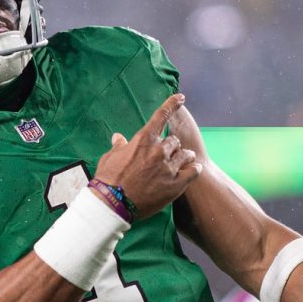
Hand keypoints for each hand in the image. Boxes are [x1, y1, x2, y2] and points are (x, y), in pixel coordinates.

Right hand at [93, 93, 200, 220]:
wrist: (113, 204)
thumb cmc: (109, 180)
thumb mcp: (110, 158)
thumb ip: (118, 146)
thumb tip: (118, 138)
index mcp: (143, 140)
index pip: (161, 116)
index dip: (172, 104)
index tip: (181, 97)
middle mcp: (158, 150)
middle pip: (174, 141)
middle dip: (171, 146)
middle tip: (166, 155)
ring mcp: (168, 167)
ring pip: (185, 154)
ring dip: (183, 157)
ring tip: (181, 162)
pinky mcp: (176, 184)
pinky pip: (193, 171)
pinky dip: (193, 169)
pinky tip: (192, 170)